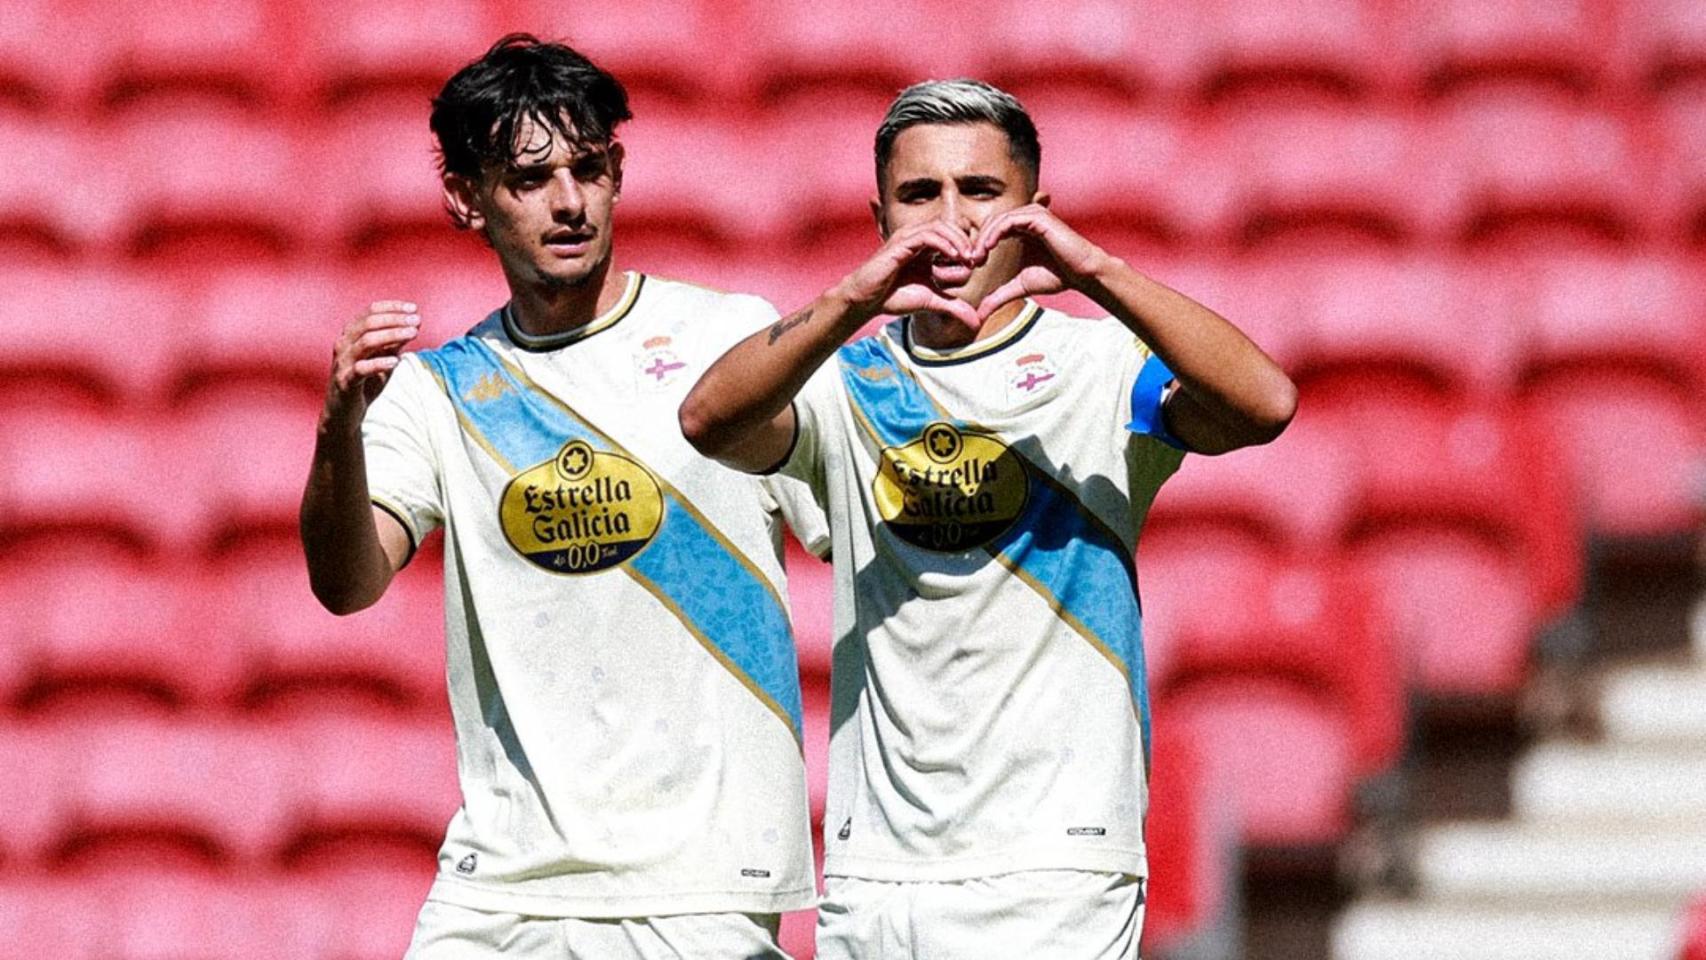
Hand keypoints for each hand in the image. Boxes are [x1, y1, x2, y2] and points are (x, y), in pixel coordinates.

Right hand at [323, 300, 420, 428]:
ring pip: (365, 342)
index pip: (370, 312)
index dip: (392, 308)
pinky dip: (379, 363)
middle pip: (368, 323)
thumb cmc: (366, 382)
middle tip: (417, 321)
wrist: (345, 413)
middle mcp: (343, 344)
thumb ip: (394, 343)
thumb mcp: (384, 358)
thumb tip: (413, 324)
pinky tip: (397, 361)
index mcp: (350, 334)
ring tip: (413, 334)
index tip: (414, 309)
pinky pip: (360, 369)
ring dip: (391, 335)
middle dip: (395, 320)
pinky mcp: (344, 381)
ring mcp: (342, 362)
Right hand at [834, 222, 982, 329]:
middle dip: (966, 241)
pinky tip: (953, 256)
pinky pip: (927, 235)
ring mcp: (908, 238)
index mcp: (926, 249)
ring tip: (966, 257)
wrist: (866, 300)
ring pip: (940, 226)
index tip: (975, 266)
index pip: (953, 237)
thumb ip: (953, 307)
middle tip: (975, 260)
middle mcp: (918, 239)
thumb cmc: (893, 298)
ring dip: (957, 240)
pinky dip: (943, 243)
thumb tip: (976, 322)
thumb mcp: (931, 302)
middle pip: (950, 226)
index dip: (967, 249)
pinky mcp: (901, 243)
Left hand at [970, 205, 1110, 322]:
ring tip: (977, 257)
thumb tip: (979, 314)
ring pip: (998, 220)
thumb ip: (999, 296)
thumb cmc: (1057, 277)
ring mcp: (1033, 215)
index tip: (971, 266)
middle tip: (970, 262)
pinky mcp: (1038, 217)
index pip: (991, 231)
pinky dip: (996, 232)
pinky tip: (989, 248)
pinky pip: (1009, 220)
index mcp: (1021, 230)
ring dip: (984, 238)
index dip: (979, 246)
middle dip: (978, 242)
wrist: (1083, 274)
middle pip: (991, 223)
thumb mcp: (1020, 286)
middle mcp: (1026, 219)